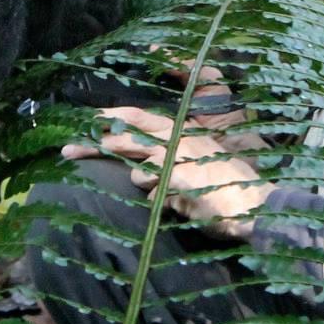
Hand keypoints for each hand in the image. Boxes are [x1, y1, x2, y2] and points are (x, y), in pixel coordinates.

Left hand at [62, 105, 270, 239]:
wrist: (256, 206)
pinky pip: (154, 193)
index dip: (112, 118)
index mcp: (183, 132)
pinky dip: (161, 202)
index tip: (88, 122)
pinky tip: (178, 206)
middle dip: (94, 143)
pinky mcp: (181, 179)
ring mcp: (180, 158)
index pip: (140, 117)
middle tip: (67, 149)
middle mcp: (179, 139)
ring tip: (170, 194)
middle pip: (127, 137)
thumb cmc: (227, 190)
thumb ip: (167, 166)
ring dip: (146, 185)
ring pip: (139, 170)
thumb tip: (138, 173)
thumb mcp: (196, 168)